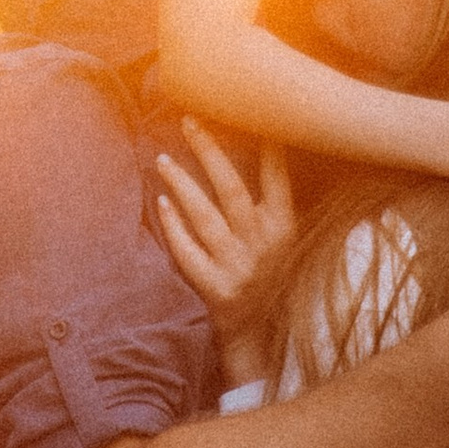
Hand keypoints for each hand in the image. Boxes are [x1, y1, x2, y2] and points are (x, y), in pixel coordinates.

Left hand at [154, 123, 296, 381]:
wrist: (260, 337)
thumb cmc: (271, 277)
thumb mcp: (286, 240)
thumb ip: (275, 201)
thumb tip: (268, 147)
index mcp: (285, 228)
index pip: (277, 178)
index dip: (266, 144)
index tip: (251, 110)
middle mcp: (262, 244)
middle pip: (231, 188)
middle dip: (209, 151)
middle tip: (190, 120)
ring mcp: (237, 267)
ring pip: (205, 216)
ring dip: (182, 184)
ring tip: (163, 160)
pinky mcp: (215, 289)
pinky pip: (188, 252)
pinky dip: (174, 227)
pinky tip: (161, 204)